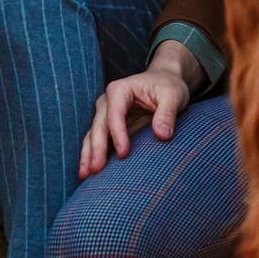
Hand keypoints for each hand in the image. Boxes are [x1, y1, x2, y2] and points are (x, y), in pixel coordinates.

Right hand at [81, 40, 204, 178]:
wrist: (163, 83)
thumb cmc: (168, 87)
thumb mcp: (173, 95)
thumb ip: (167, 113)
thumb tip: (162, 135)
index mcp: (120, 90)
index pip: (115, 114)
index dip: (117, 134)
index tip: (123, 153)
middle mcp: (107, 102)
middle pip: (99, 126)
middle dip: (96, 148)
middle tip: (96, 169)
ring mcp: (104, 115)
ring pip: (92, 136)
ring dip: (88, 155)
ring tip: (85, 175)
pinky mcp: (108, 128)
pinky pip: (96, 142)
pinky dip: (91, 156)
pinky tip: (87, 173)